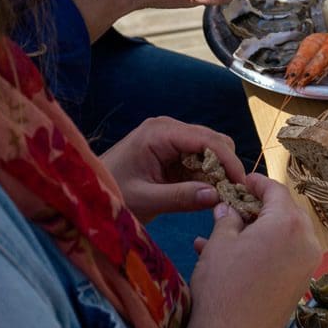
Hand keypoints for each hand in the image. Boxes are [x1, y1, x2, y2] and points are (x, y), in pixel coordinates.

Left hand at [100, 117, 246, 222]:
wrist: (86, 193)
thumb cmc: (109, 194)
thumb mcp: (145, 199)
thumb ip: (181, 197)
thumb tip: (217, 196)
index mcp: (160, 133)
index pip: (208, 141)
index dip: (230, 163)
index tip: (241, 188)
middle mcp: (169, 128)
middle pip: (216, 141)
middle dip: (227, 167)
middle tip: (232, 196)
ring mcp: (171, 137)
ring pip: (213, 149)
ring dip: (220, 172)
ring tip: (220, 197)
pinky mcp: (173, 150)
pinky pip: (202, 158)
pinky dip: (209, 175)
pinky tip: (207, 193)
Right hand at [173, 175, 320, 327]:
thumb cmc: (223, 285)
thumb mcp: (220, 243)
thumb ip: (228, 217)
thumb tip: (229, 206)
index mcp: (288, 223)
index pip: (276, 190)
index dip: (257, 183)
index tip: (242, 182)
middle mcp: (307, 241)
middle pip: (286, 212)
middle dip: (261, 207)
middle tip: (236, 206)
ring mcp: (308, 264)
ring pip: (285, 236)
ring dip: (259, 231)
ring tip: (227, 231)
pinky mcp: (302, 283)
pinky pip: (285, 257)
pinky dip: (265, 251)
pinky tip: (235, 256)